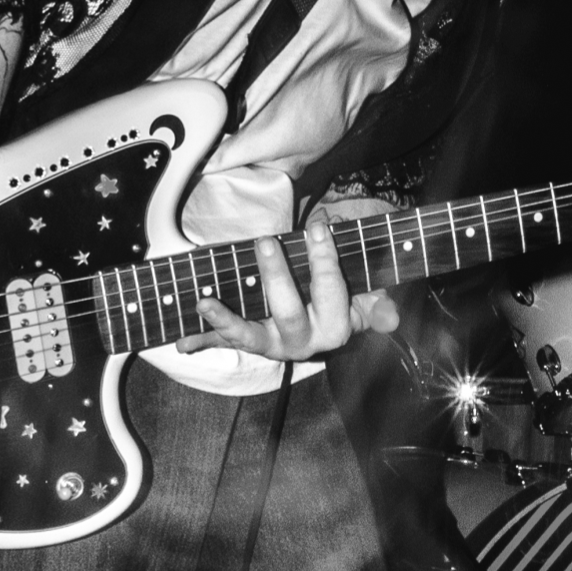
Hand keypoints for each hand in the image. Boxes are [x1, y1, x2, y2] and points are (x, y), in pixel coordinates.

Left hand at [178, 212, 400, 360]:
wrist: (326, 316)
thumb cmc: (349, 294)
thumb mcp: (369, 294)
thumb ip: (378, 303)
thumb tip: (391, 318)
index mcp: (336, 329)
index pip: (331, 291)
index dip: (325, 259)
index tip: (320, 226)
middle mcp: (303, 342)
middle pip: (290, 312)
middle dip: (278, 277)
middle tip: (266, 242)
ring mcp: (273, 344)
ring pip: (250, 335)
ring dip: (225, 320)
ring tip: (204, 302)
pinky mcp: (250, 341)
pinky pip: (226, 342)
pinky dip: (203, 339)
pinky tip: (180, 343)